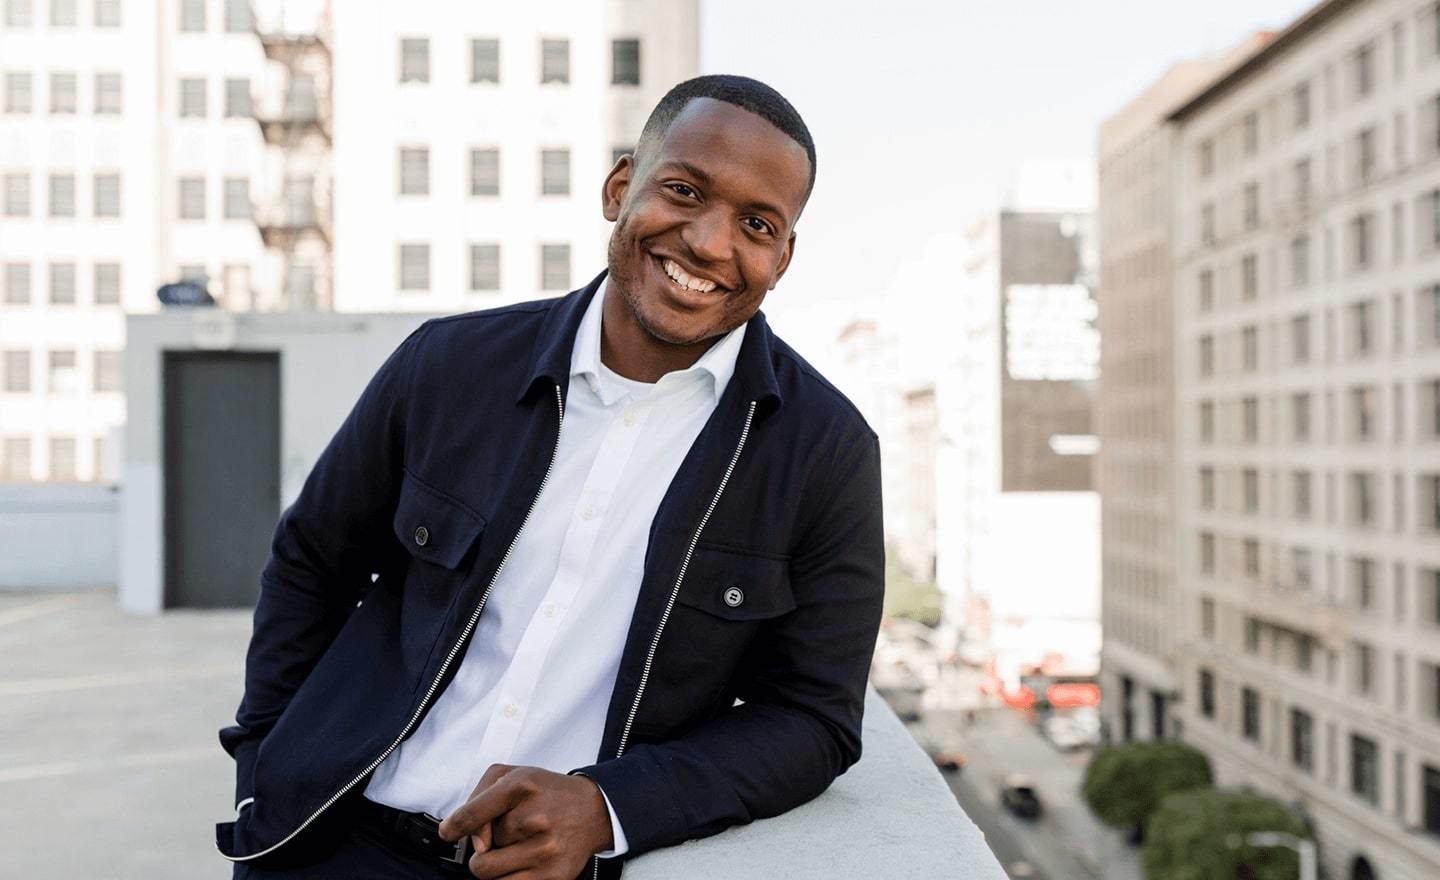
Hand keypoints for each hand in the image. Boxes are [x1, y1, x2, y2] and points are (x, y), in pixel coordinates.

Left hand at [438, 764, 613, 879]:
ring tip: (515, 847)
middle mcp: (534, 818)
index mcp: (522, 786)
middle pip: (480, 849)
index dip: (454, 826)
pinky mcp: (552, 875)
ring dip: (494, 863)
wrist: (595, 811)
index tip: (448, 832)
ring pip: (488, 872)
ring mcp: (544, 849)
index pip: (472, 814)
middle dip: (487, 844)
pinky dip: (506, 877)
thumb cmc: (549, 792)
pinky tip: (519, 862)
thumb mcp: (515, 774)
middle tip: (509, 832)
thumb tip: (467, 835)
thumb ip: (481, 796)